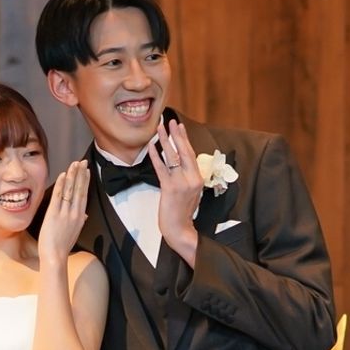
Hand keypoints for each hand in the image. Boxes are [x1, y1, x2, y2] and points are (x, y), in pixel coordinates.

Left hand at [38, 159, 90, 264]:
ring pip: (70, 190)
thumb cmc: (62, 246)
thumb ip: (80, 221)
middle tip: (82, 161)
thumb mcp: (75, 233)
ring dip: (72, 175)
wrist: (55, 256)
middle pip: (79, 189)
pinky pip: (58, 196)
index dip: (85, 181)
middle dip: (81, 174)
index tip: (87, 171)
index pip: (84, 195)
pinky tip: (63, 175)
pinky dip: (61, 184)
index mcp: (80, 217)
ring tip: (74, 164)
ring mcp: (65, 213)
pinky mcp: (54, 214)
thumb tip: (84, 215)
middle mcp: (75, 213)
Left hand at [148, 117, 202, 265]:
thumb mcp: (192, 192)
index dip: (184, 139)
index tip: (179, 127)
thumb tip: (181, 162)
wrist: (179, 228)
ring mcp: (181, 183)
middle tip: (170, 121)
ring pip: (173, 157)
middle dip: (176, 135)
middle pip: (184, 151)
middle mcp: (192, 178)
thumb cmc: (183, 211)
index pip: (191, 154)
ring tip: (159, 129)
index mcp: (199, 178)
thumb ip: (188, 177)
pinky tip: (151, 147)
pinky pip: (161, 168)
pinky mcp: (169, 188)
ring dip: (165, 141)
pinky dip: (155, 156)